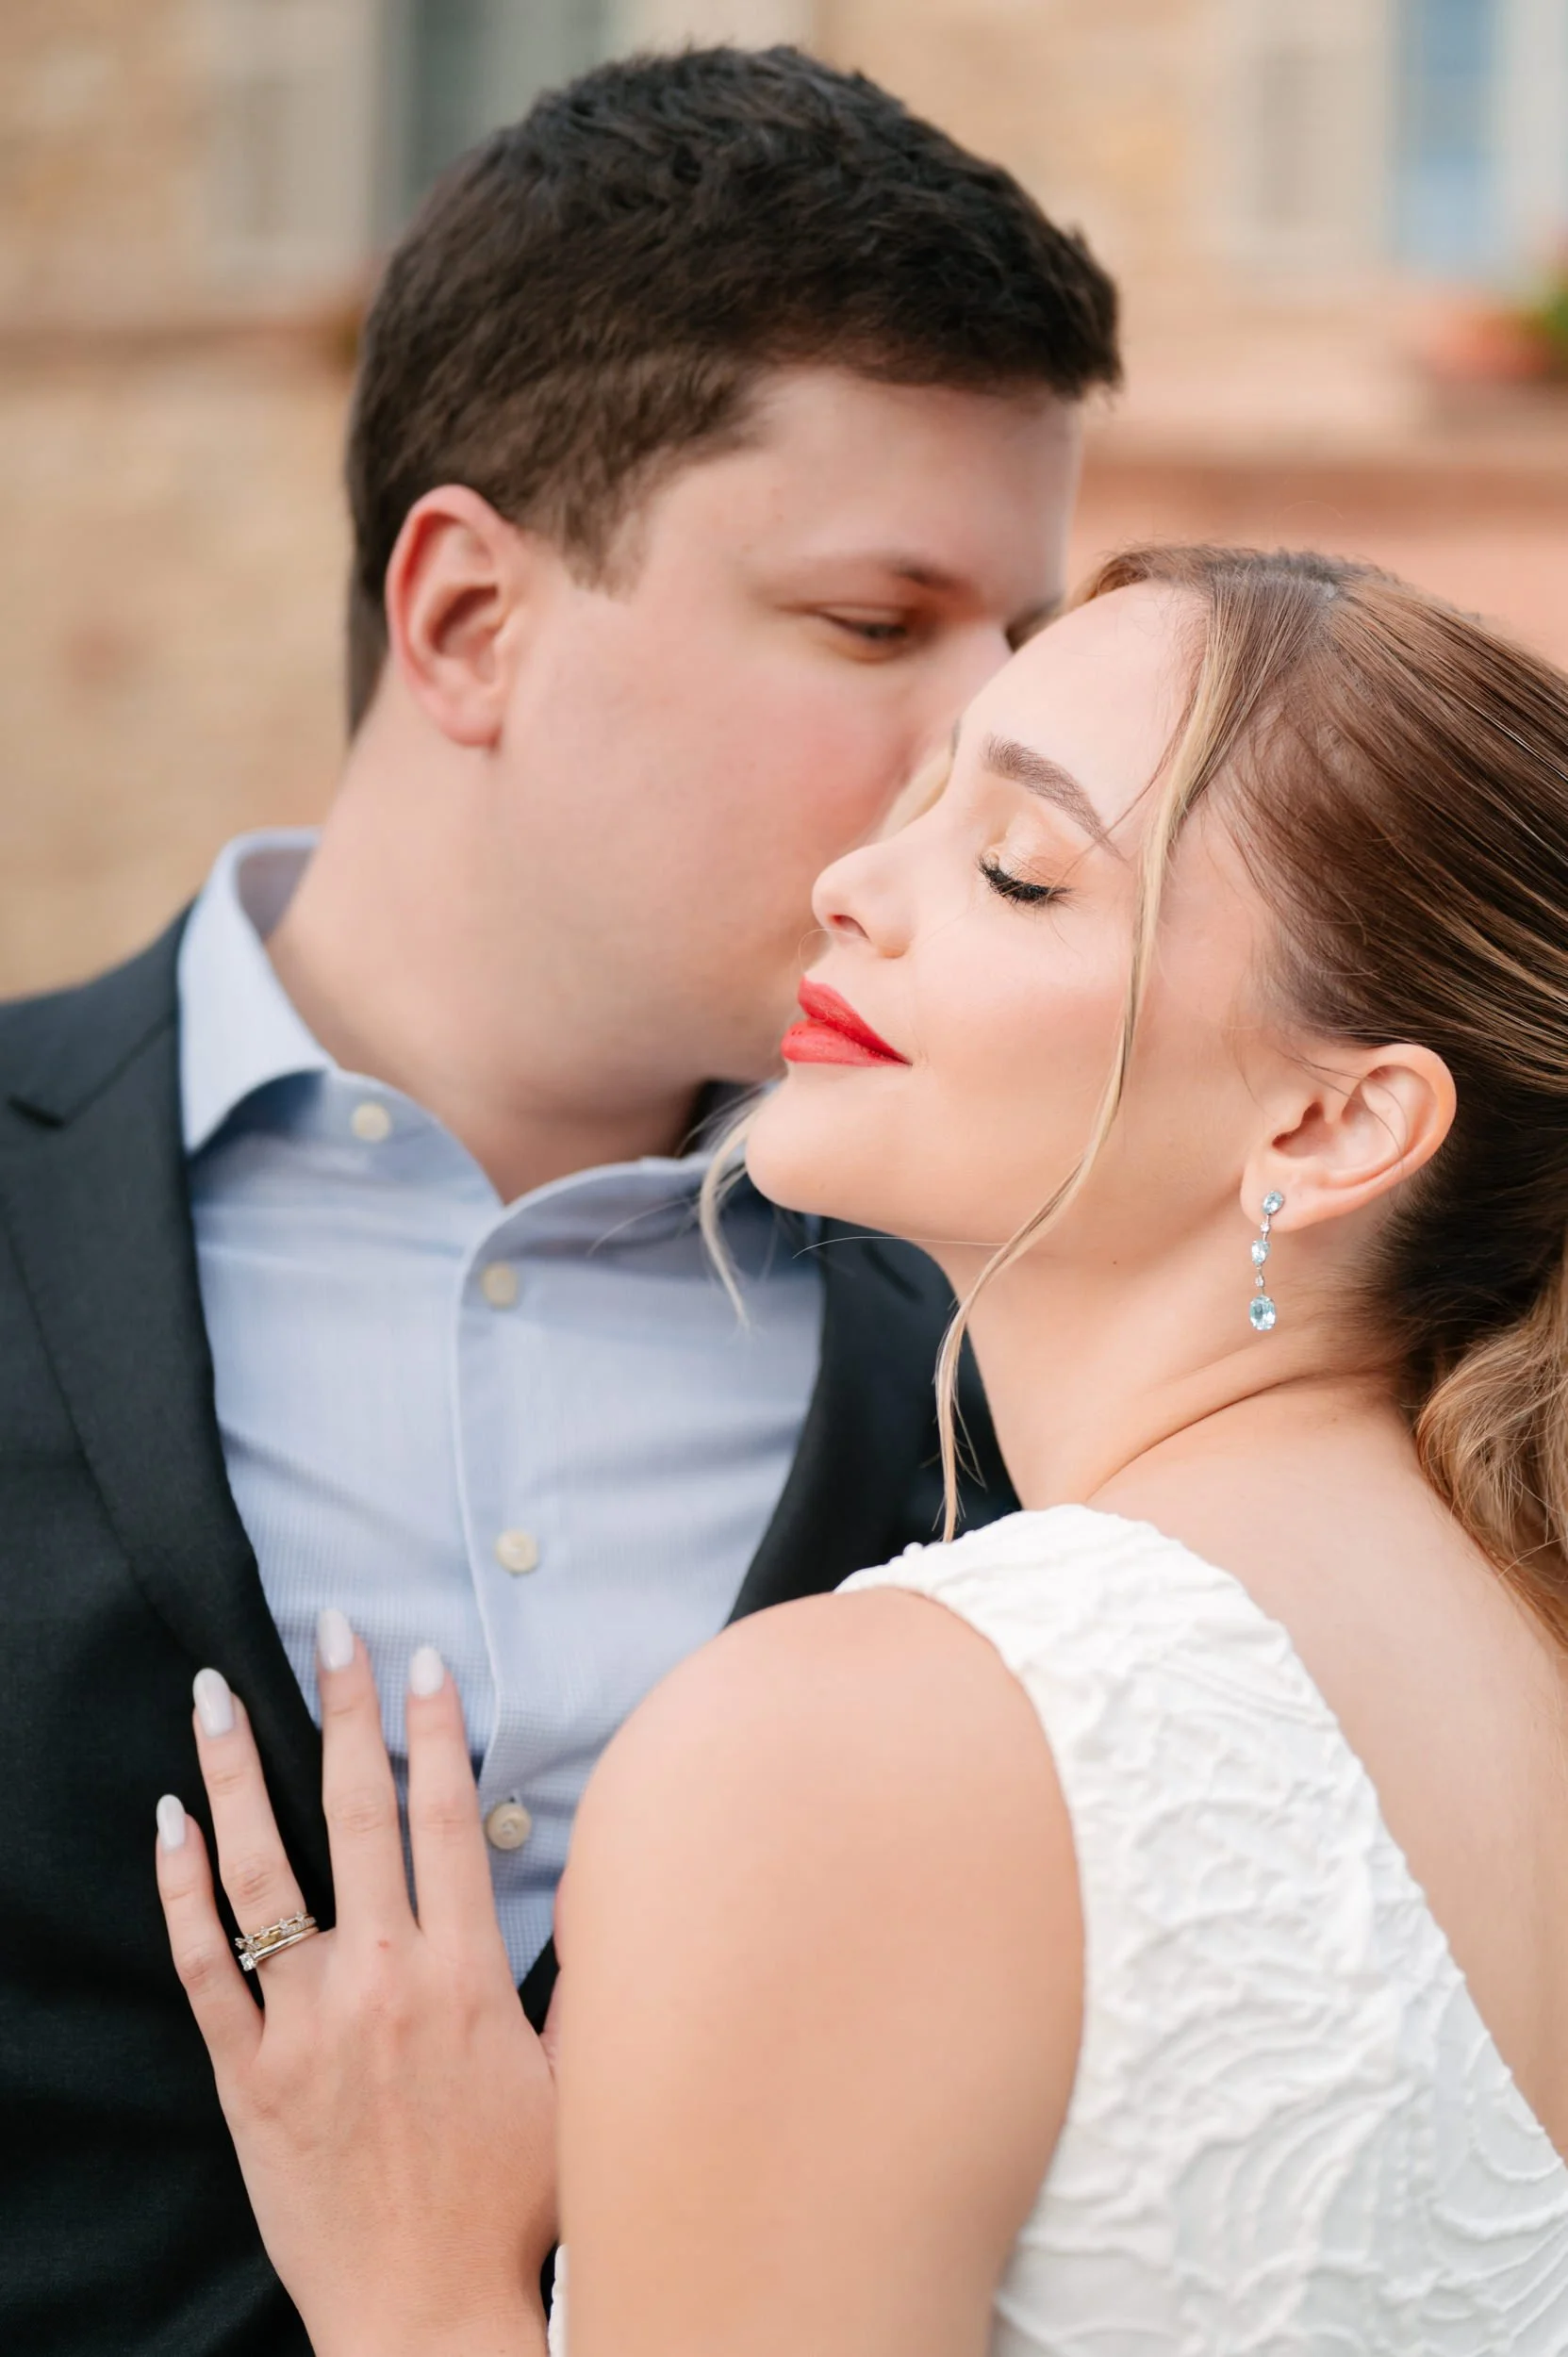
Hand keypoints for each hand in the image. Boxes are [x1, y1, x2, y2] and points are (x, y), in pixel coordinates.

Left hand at [155, 1618, 553, 2356]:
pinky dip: (180, 1887)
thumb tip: (602, 1896)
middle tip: (331, 1630)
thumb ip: (577, 1982)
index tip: (425, 1660)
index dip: (435, 1730)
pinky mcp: (248, 2074)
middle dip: (346, 1708)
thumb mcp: (574, 2081)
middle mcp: (382, 1980)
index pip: (445, 1817)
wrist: (425, 2315)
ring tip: (217, 1693)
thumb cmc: (513, 2206)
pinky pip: (201, 1964)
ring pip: (262, 1870)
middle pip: (356, 1813)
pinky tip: (169, 1819)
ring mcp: (305, 2024)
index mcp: (465, 1975)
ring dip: (237, 1771)